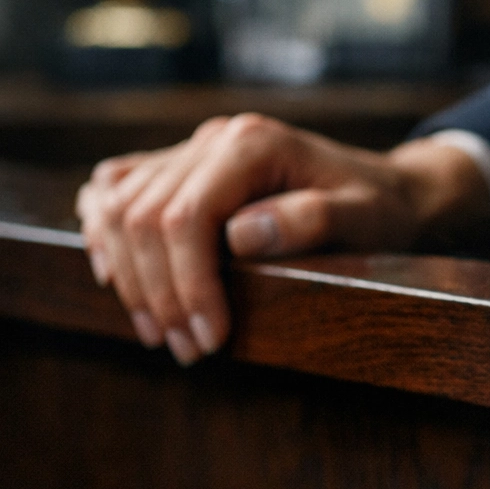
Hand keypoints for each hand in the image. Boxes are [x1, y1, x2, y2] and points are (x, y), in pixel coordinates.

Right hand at [77, 114, 489, 364]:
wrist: (385, 188)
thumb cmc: (377, 207)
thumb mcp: (364, 218)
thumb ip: (311, 221)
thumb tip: (242, 235)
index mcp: (252, 143)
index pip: (188, 215)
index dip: (188, 283)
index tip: (210, 338)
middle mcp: (213, 138)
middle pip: (144, 216)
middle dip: (159, 292)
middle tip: (187, 350)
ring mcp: (191, 149)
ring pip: (120, 207)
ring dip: (129, 276)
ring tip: (161, 332)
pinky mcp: (179, 168)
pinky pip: (115, 191)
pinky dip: (104, 233)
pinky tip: (115, 275)